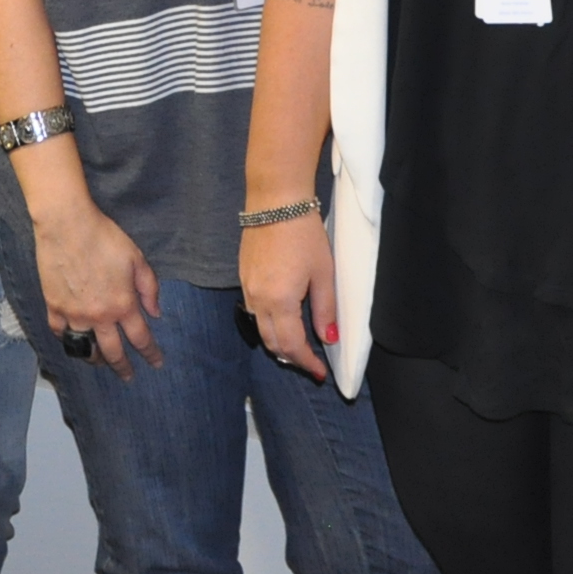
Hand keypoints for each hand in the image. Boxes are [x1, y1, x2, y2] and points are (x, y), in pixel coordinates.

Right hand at [33, 199, 162, 378]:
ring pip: (85, 348)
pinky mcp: (53, 306)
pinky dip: (67, 339)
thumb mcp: (137, 258)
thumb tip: (155, 312)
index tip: (156, 363)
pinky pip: (60, 332)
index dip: (150, 353)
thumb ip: (149, 288)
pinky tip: (72, 339)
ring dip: (95, 358)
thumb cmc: (105, 238)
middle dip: (123, 367)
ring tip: (100, 361)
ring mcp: (74, 315)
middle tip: (128, 376)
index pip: (140, 338)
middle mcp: (99, 317)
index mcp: (122, 305)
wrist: (67, 225)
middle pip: (113, 352)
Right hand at [237, 210, 336, 380]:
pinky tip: (282, 319)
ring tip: (298, 346)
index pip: (291, 345)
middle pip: (270, 342)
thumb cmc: (303, 233)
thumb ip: (325, 309)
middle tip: (309, 363)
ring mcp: (247, 288)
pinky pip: (253, 311)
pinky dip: (267, 323)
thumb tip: (328, 338)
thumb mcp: (323, 273)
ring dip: (277, 342)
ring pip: (259, 328)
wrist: (275, 201)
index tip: (319, 372)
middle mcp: (258, 299)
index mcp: (280, 301)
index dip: (306, 363)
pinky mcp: (244, 276)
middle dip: (291, 357)